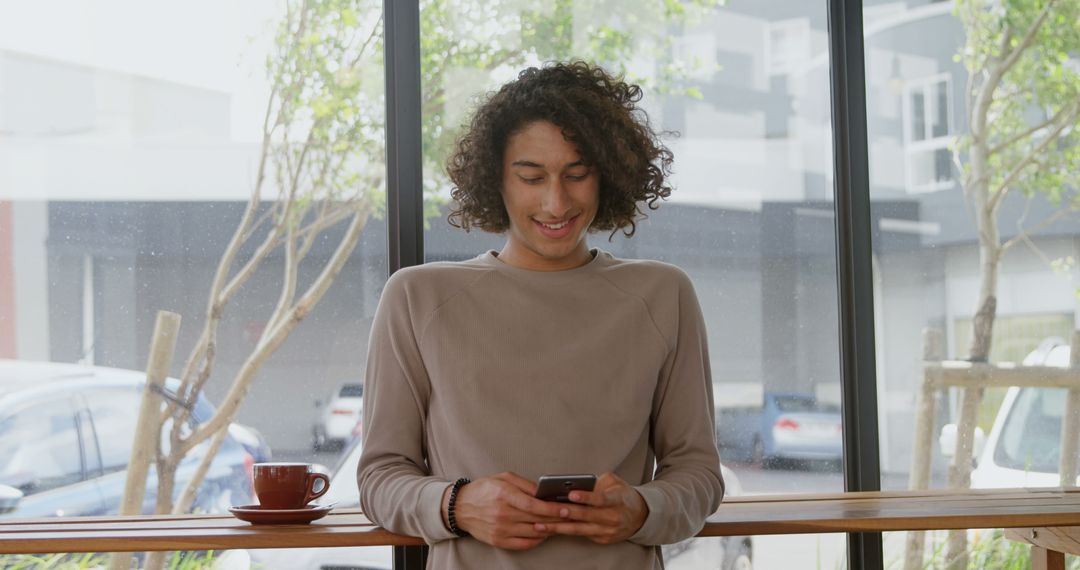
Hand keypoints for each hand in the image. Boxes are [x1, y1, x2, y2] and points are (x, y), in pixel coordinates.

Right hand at [444, 472, 565, 549]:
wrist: (461, 507)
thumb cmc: (484, 490)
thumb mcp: (504, 478)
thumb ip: (526, 484)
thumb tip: (545, 492)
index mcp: (504, 495)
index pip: (533, 505)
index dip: (551, 508)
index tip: (565, 509)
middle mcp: (502, 514)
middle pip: (536, 519)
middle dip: (556, 519)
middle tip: (570, 516)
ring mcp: (500, 529)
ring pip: (533, 533)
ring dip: (549, 529)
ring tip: (560, 524)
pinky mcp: (498, 541)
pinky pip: (524, 544)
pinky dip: (537, 540)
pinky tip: (544, 533)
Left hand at [532, 472, 647, 544]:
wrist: (640, 516)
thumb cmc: (622, 495)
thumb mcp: (615, 482)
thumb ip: (597, 482)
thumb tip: (576, 483)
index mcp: (616, 500)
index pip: (600, 499)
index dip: (585, 497)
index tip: (571, 494)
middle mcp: (612, 518)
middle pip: (587, 516)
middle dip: (568, 514)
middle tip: (550, 511)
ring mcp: (607, 532)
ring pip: (579, 530)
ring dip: (559, 528)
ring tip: (540, 525)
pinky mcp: (601, 540)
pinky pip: (580, 535)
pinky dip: (564, 532)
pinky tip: (549, 530)